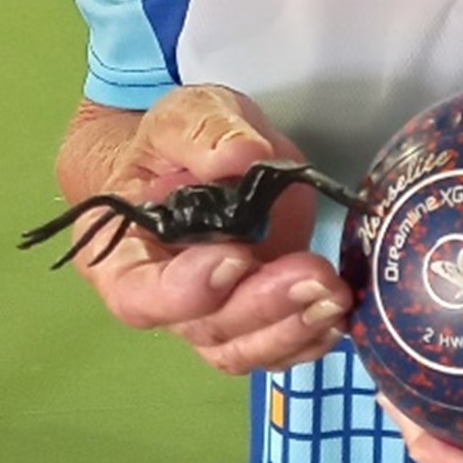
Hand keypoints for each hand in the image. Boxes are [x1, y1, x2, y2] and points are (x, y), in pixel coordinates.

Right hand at [61, 84, 352, 375]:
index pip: (139, 294)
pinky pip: (275, 345)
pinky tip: (336, 315)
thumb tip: (244, 156)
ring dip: (292, 330)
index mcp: (125, 253)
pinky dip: (307, 338)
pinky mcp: (254, 308)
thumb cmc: (172, 142)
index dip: (184, 290)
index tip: (235, 257)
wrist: (193, 156)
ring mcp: (213, 309)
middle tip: (315, 277)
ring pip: (242, 347)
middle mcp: (165, 297)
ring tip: (335, 296)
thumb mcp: (182, 116)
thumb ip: (205, 133)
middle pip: (205, 327)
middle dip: (262, 306)